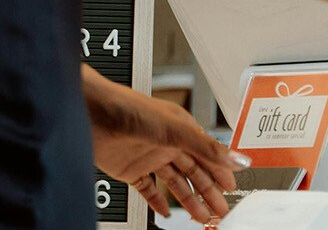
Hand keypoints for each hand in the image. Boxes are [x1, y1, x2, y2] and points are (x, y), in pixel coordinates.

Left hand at [83, 66, 248, 221]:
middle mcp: (167, 143)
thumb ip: (206, 147)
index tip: (232, 188)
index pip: (207, 155)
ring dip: (189, 200)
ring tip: (201, 218)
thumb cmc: (128, 109)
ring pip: (175, 183)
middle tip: (220, 210)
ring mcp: (149, 157)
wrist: (90, 112)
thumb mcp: (174, 129)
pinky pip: (149, 189)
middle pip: (194, 172)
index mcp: (181, 129)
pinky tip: (166, 213)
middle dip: (209, 192)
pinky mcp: (130, 170)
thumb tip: (236, 158)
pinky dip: (158, 202)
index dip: (220, 172)